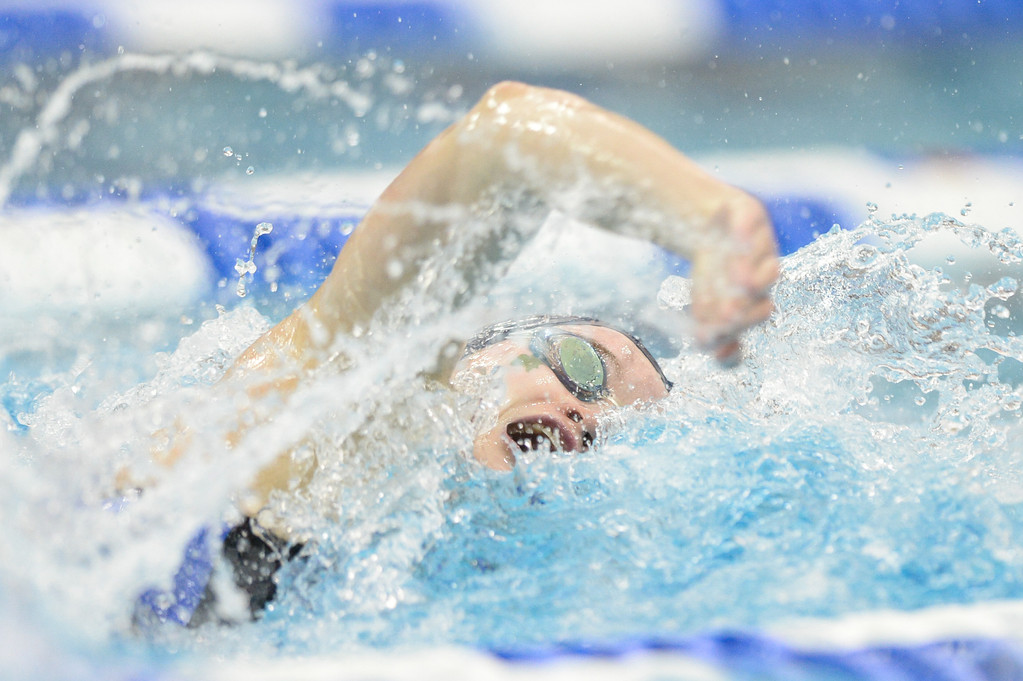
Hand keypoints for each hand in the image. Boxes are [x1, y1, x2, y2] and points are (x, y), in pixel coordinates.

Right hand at [690, 195, 778, 364]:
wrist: (712, 222)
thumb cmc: (714, 269)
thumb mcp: (706, 303)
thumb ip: (710, 328)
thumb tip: (708, 347)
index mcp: (756, 296)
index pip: (756, 313)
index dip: (744, 324)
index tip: (721, 334)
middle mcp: (763, 271)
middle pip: (762, 289)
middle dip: (747, 303)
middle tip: (728, 315)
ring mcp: (760, 242)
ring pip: (764, 258)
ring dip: (751, 270)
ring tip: (739, 281)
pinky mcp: (749, 214)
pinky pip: (749, 222)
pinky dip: (743, 229)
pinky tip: (736, 235)